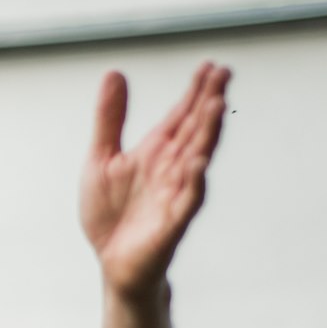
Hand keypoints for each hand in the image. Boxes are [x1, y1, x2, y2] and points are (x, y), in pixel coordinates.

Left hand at [80, 61, 230, 299]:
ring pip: (197, 158)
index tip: (211, 65)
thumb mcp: (101, 158)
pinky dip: (193, 180)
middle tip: (224, 73)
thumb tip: (115, 72)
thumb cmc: (111, 213)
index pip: (182, 115)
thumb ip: (110, 119)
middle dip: (208, 102)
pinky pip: (187, 199)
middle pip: (195, 130)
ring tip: (217, 105)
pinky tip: (198, 161)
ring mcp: (176, 193)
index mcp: (157, 151)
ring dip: (208, 133)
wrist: (112, 262)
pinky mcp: (173, 222)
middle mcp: (172, 168)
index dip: (196, 91)